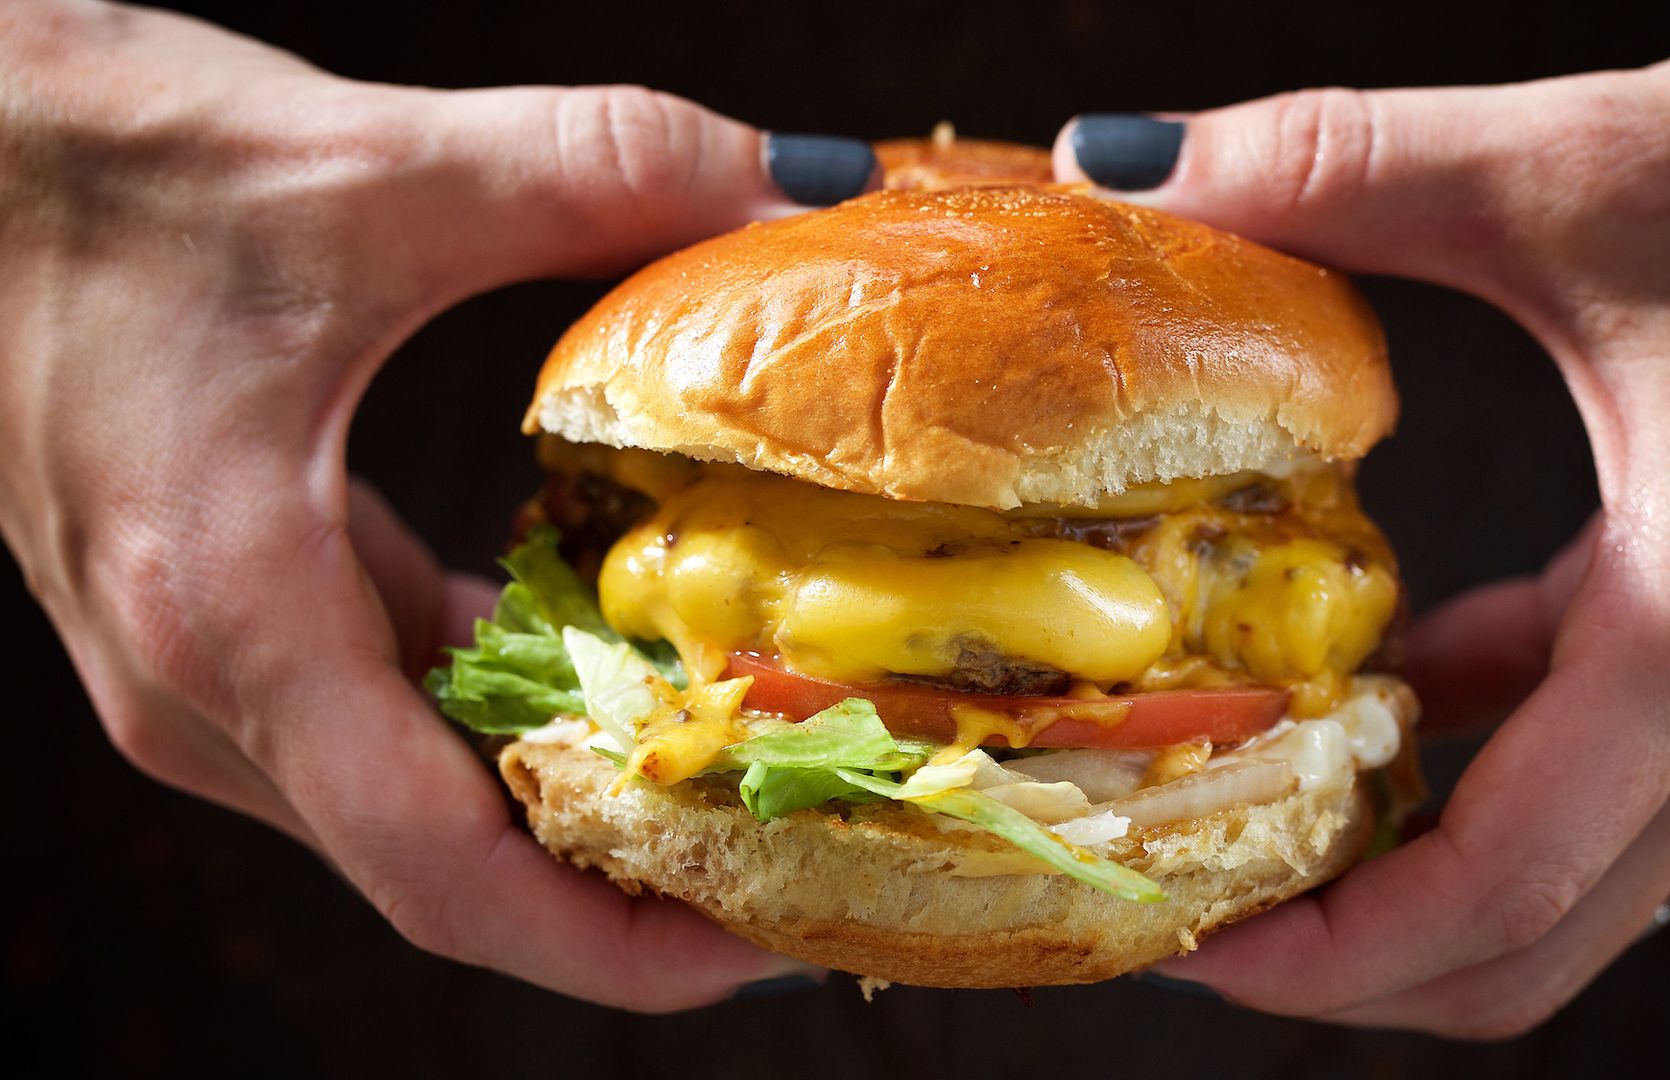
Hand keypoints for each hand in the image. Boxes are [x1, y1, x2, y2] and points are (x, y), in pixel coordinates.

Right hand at [0, 0, 876, 1008]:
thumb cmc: (83, 163)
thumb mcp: (366, 169)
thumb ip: (595, 167)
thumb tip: (792, 185)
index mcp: (232, 618)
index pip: (445, 877)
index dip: (617, 944)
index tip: (765, 943)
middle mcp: (204, 682)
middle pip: (448, 866)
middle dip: (632, 886)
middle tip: (806, 854)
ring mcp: (204, 661)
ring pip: (416, 800)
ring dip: (576, 805)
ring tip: (744, 774)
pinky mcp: (224, 611)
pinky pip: (386, 717)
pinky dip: (508, 719)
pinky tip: (613, 664)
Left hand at [1054, 0, 1669, 1035]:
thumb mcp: (1576, 166)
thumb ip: (1338, 164)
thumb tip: (1124, 157)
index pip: (1504, 889)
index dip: (1333, 952)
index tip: (1193, 945)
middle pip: (1529, 937)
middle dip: (1349, 955)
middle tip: (1185, 906)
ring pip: (1565, 874)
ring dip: (1401, 873)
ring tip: (1243, 817)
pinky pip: (1588, 764)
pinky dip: (1467, 765)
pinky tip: (1373, 690)